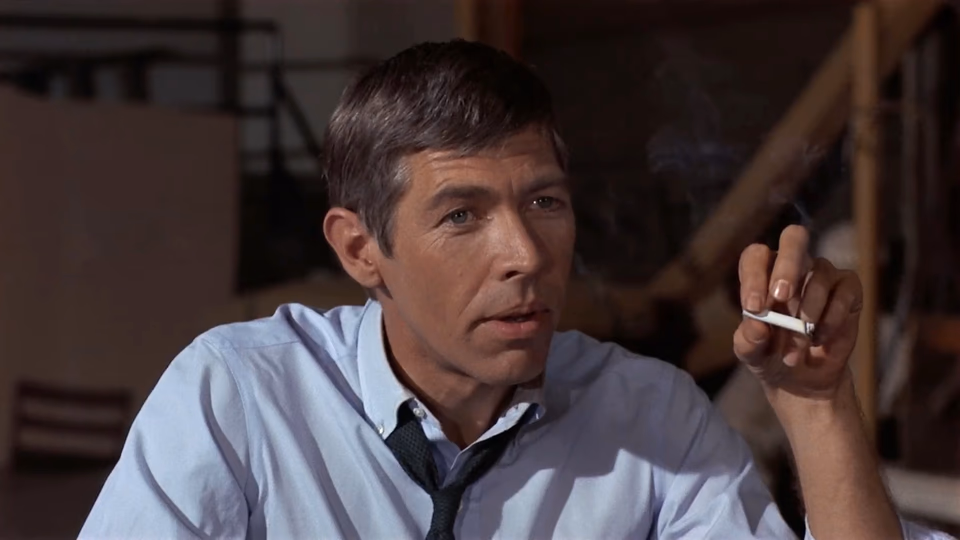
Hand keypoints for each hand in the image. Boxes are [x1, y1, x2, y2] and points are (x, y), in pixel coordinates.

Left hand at [734, 225, 863, 400]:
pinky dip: (831, 319)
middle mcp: (793, 267)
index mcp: (762, 274)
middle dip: (788, 265)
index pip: (756, 256)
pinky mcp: (849, 290)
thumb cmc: (769, 356)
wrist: (801, 380)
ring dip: (807, 314)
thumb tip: (756, 325)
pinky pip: (844, 293)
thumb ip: (747, 339)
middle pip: (794, 238)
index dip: (754, 275)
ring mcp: (823, 275)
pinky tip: (819, 340)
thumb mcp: (751, 353)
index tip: (754, 307)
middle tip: (781, 297)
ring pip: (818, 275)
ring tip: (796, 349)